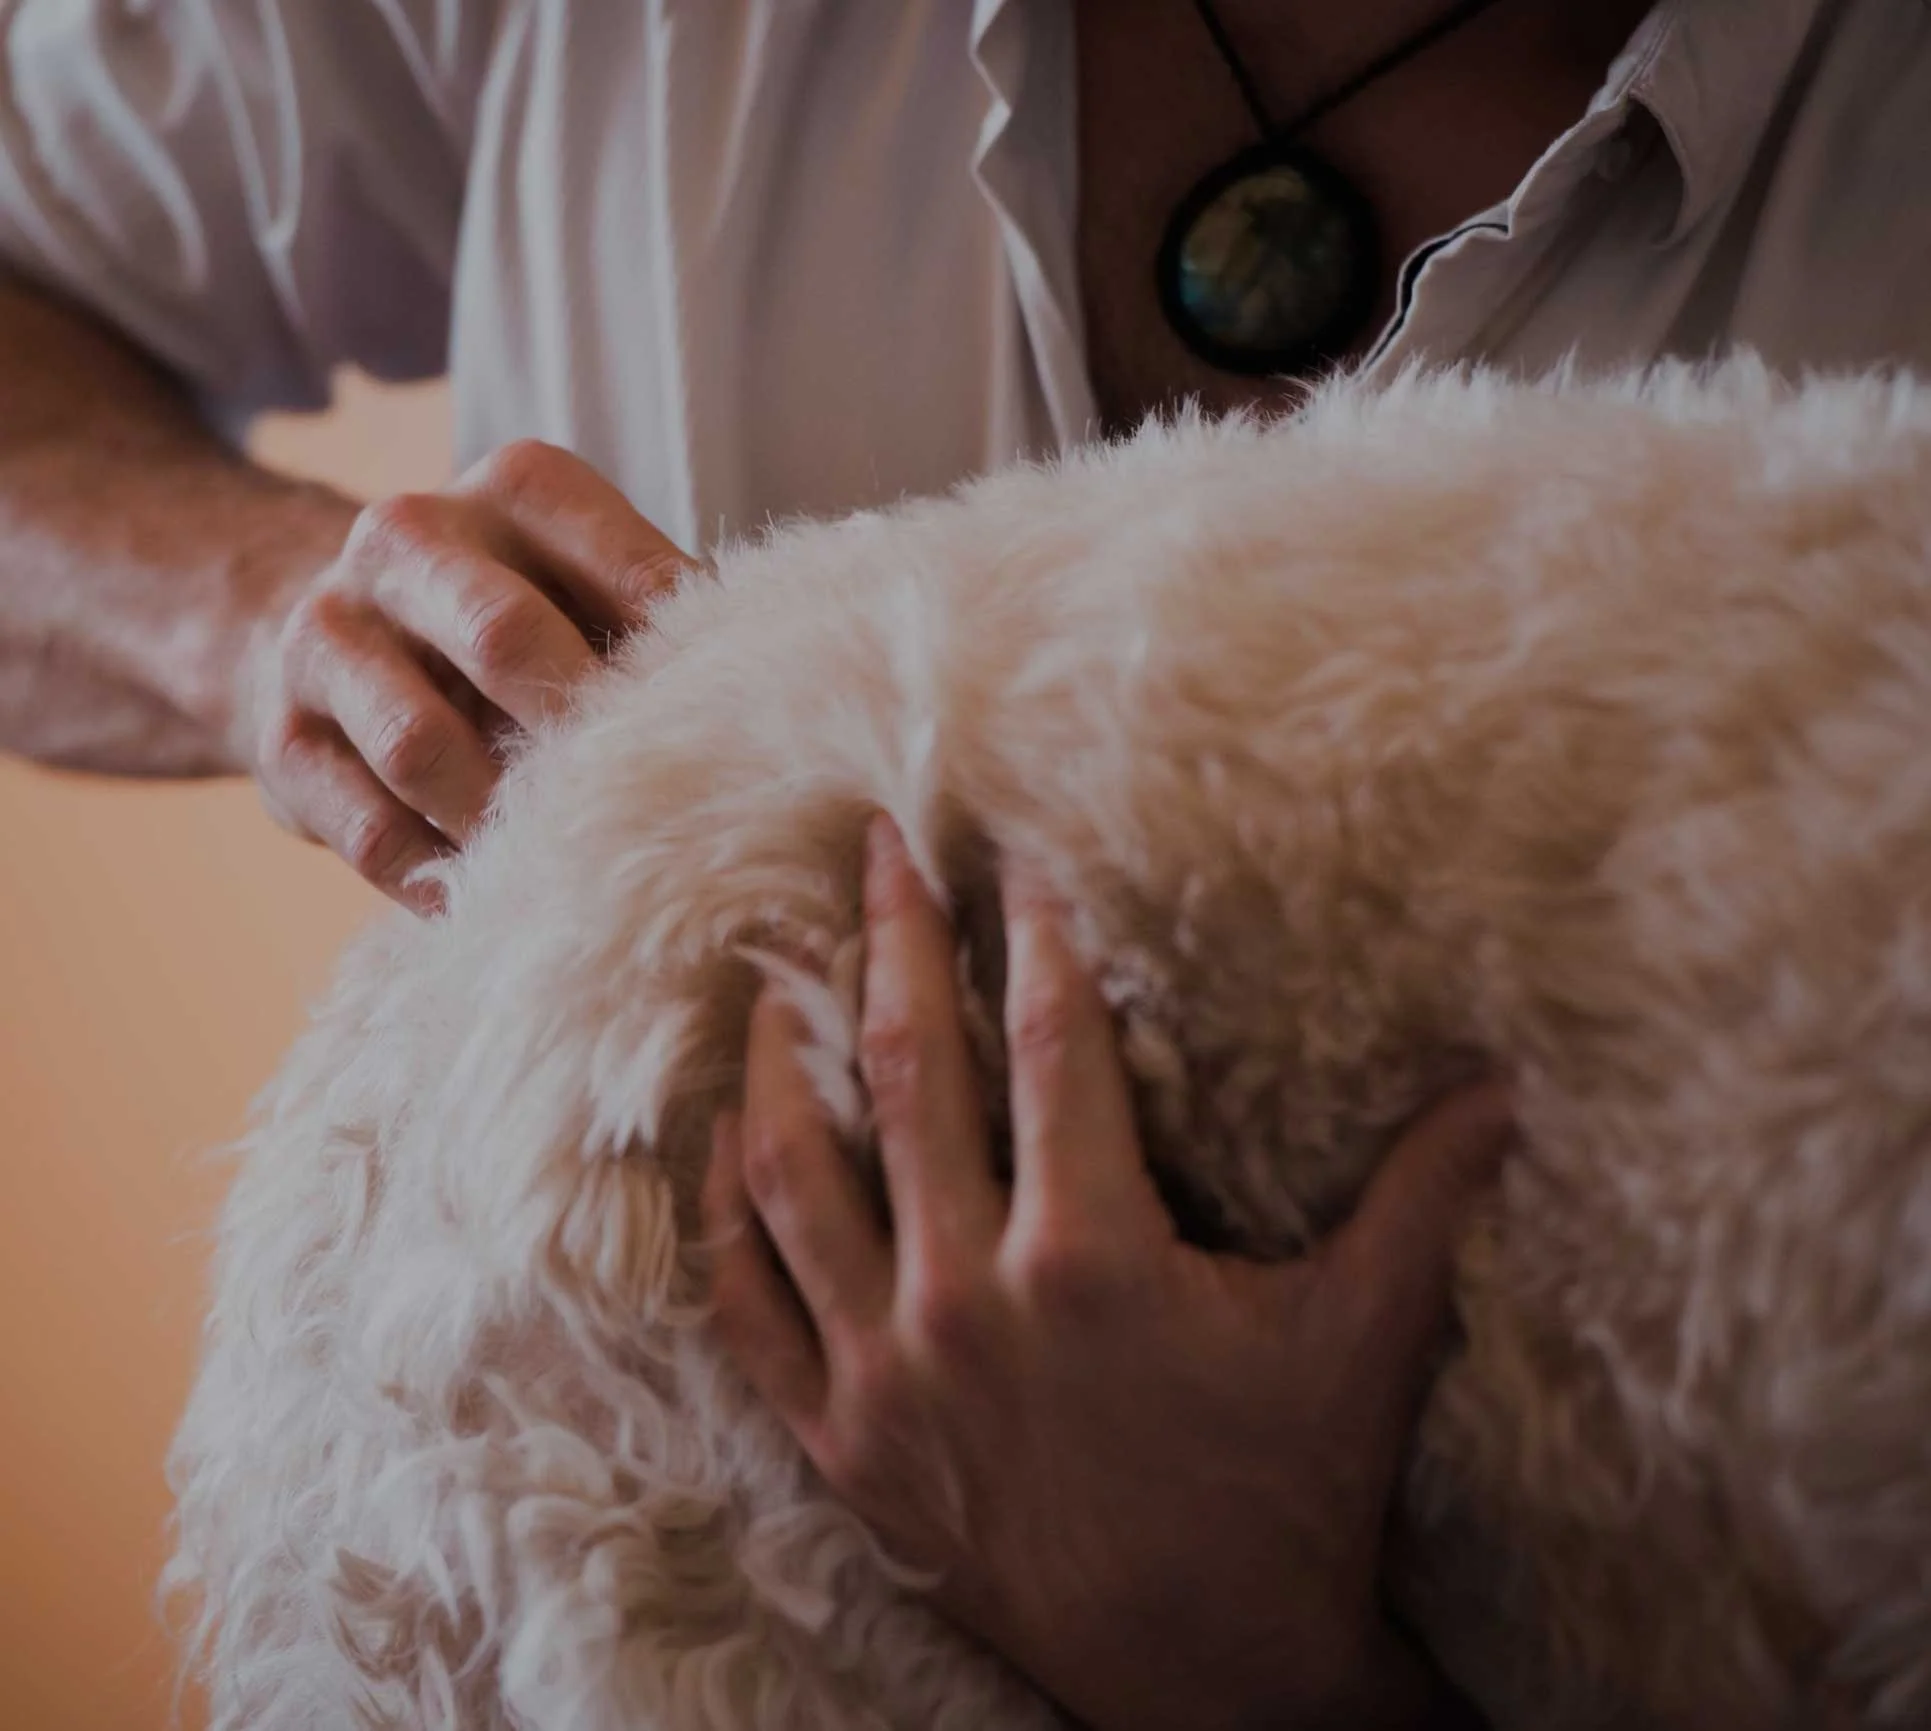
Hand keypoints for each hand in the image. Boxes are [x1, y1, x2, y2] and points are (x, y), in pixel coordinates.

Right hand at [236, 440, 687, 911]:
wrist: (334, 633)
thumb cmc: (524, 620)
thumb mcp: (596, 586)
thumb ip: (671, 625)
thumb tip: (777, 701)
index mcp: (519, 487)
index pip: (621, 568)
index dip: (677, 663)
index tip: (728, 736)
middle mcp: (410, 536)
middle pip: (504, 640)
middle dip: (580, 735)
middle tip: (647, 809)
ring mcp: (329, 634)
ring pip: (423, 747)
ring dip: (505, 822)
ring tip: (571, 870)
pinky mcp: (283, 740)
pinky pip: (371, 831)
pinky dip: (442, 880)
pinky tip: (496, 904)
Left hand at [704, 814, 1511, 1730]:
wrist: (1208, 1676)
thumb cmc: (1290, 1496)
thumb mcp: (1364, 1339)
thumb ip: (1425, 1198)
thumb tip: (1506, 1082)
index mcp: (1092, 1255)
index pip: (1057, 1048)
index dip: (1039, 939)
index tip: (1017, 859)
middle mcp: (968, 1297)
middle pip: (913, 1074)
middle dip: (894, 942)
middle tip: (877, 846)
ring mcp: (888, 1371)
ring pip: (799, 1175)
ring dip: (784, 1061)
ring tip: (775, 976)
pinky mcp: (843, 1440)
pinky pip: (749, 1306)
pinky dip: (725, 1217)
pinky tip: (726, 1143)